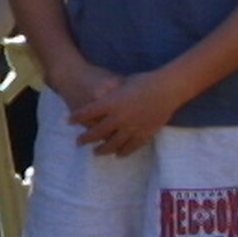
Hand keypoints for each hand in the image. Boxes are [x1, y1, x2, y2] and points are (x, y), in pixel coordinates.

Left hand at [68, 65, 183, 157]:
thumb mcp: (121, 83)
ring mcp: (131, 128)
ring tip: (95, 153)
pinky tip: (117, 155)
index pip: (87, 113)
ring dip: (102, 150)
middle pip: (96, 133)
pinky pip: (130, 147)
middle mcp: (118, 118)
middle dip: (85, 138)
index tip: (69, 120)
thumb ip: (110, 92)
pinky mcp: (143, 134)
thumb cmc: (144, 81)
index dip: (77, 117)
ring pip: (112, 144)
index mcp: (111, 103)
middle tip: (78, 142)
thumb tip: (98, 96)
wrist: (167, 89)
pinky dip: (123, 152)